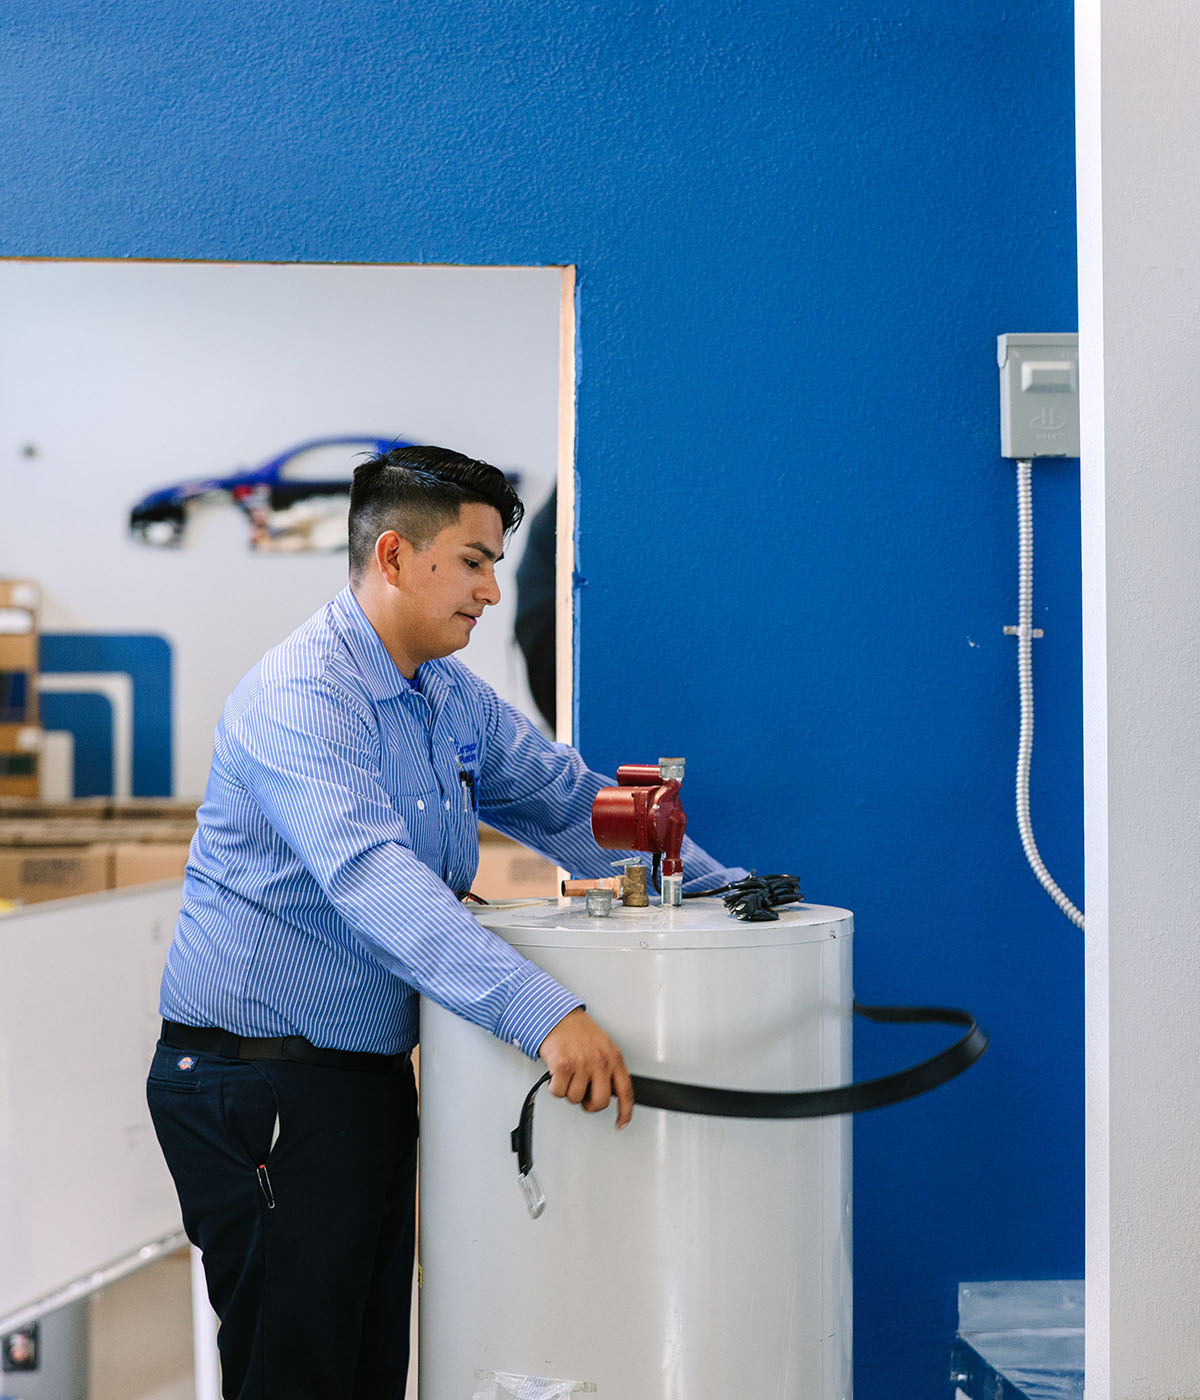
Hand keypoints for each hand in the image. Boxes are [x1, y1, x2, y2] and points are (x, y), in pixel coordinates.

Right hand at [537, 1008, 633, 1127]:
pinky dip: (554, 1086)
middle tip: (583, 1096)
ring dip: (568, 1090)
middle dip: (589, 1104)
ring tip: (568, 1074)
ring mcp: (582, 1064)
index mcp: (613, 1058)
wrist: (557, 1015)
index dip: (625, 1111)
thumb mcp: (603, 1046)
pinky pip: (558, 1092)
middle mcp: (600, 1062)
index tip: (621, 1123)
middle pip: (600, 1102)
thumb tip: (608, 1092)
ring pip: (576, 1099)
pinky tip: (557, 1073)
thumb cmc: (579, 1031)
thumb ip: (608, 1068)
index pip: (625, 1091)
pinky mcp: (563, 1066)